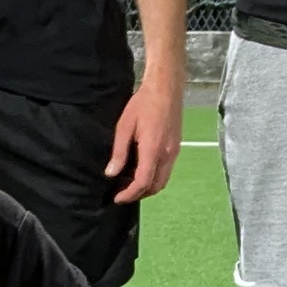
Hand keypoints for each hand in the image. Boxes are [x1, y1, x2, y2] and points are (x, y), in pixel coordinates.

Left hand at [106, 74, 183, 204]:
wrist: (165, 88)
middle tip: (122, 193)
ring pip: (163, 180)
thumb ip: (119, 152)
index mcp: (153, 150)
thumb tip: (111, 173)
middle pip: (156, 187)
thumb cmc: (143, 104)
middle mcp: (167, 155)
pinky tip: (142, 169)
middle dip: (139, 194)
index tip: (117, 198)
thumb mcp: (124, 126)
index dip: (129, 194)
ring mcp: (174, 152)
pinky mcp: (176, 147)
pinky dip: (154, 177)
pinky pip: (166, 170)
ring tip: (130, 183)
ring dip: (148, 187)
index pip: (143, 182)